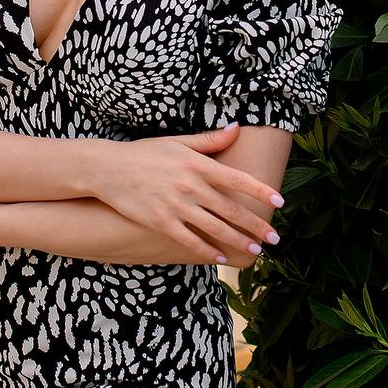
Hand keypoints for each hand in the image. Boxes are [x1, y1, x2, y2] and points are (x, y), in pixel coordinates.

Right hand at [90, 123, 284, 264]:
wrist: (108, 168)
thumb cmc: (144, 153)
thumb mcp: (177, 142)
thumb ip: (209, 141)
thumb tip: (236, 129)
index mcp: (197, 164)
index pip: (237, 179)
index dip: (260, 190)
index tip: (279, 201)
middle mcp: (191, 186)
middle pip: (231, 209)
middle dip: (256, 224)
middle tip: (274, 237)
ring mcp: (176, 206)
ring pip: (215, 228)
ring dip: (238, 240)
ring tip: (255, 250)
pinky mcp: (161, 222)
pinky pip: (190, 240)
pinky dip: (207, 250)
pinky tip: (221, 257)